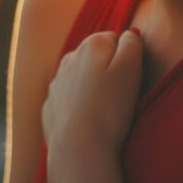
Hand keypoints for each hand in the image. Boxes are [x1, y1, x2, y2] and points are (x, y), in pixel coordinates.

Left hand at [42, 29, 143, 156]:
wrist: (79, 149)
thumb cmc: (110, 108)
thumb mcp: (131, 68)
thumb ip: (132, 43)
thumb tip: (128, 33)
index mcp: (90, 45)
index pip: (114, 38)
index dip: (126, 58)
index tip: (130, 80)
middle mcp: (68, 59)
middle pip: (95, 57)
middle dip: (107, 71)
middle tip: (120, 97)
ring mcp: (56, 84)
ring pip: (80, 79)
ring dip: (92, 89)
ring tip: (105, 112)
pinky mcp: (50, 108)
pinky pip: (68, 101)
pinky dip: (78, 107)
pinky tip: (88, 122)